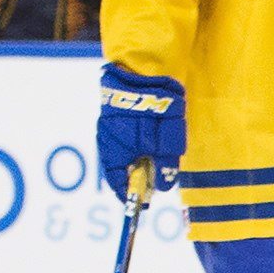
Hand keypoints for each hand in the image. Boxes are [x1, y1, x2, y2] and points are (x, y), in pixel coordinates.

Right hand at [95, 65, 184, 199]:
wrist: (143, 69)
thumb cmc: (153, 109)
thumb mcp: (166, 143)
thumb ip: (165, 166)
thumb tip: (163, 187)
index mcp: (114, 153)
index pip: (118, 183)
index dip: (130, 195)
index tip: (143, 203)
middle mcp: (108, 142)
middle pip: (122, 168)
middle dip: (139, 176)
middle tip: (157, 180)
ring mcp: (111, 127)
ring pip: (127, 151)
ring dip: (142, 157)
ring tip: (161, 153)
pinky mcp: (119, 114)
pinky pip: (128, 137)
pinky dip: (140, 143)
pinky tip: (155, 136)